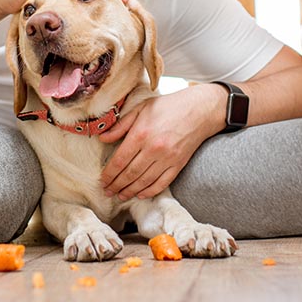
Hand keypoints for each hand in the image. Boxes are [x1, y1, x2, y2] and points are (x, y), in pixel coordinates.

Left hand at [99, 88, 217, 199]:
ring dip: (130, 191)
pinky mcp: (178, 164)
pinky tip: (141, 194)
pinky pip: (162, 183)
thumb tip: (103, 138)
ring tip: (120, 195)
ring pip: (144, 181)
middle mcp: (153, 149)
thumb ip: (121, 125)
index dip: (109, 174)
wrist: (199, 110)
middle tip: (107, 192)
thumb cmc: (168, 106)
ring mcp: (167, 158)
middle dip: (116, 185)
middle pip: (130, 174)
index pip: (119, 160)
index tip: (102, 181)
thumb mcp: (141, 108)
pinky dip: (150, 191)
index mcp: (141, 134)